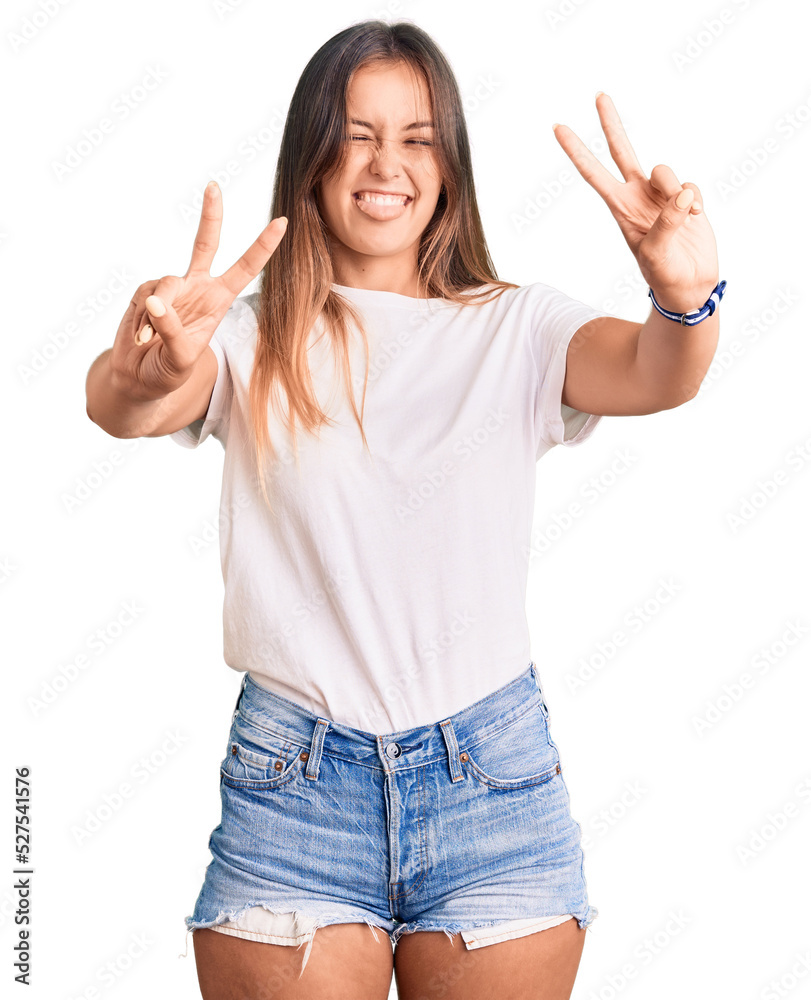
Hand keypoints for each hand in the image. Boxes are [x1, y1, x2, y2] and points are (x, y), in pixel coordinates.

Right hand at [109, 182, 286, 400]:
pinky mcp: (144, 292)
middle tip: (214, 186)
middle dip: (211, 215)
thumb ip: (172, 330)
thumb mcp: (180, 358)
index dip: (262, 247)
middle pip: (205, 243)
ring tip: (150, 342)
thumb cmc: (168, 371)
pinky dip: (142, 322)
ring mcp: (170, 287)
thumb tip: (156, 302)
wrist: (139, 379)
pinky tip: (141, 339)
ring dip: (158, 316)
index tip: (282, 222)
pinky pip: (145, 299)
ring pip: (165, 286)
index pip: (244, 269)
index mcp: (218, 300)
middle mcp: (197, 287)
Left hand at [553, 93, 719, 313]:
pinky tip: (696, 218)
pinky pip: (690, 186)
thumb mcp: (657, 255)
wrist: (690, 286)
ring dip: (676, 189)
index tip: (558, 128)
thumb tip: (680, 196)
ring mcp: (661, 197)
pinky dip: (695, 201)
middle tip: (599, 95)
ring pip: (665, 171)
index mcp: (620, 208)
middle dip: (611, 124)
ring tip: (685, 216)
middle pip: (622, 151)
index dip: (577, 151)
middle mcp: (637, 197)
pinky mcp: (685, 200)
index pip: (594, 174)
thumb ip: (666, 223)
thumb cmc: (665, 277)